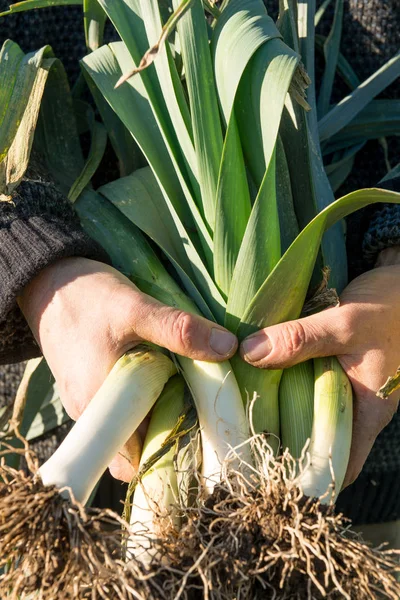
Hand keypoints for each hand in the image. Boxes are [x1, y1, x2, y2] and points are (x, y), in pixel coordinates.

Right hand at [18, 257, 237, 481]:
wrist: (48, 280)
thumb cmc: (86, 296)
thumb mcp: (135, 308)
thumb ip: (178, 330)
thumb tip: (227, 349)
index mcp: (99, 404)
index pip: (136, 461)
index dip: (170, 457)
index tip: (205, 437)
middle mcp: (90, 412)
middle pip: (136, 446)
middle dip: (172, 433)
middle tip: (206, 409)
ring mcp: (88, 399)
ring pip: (130, 425)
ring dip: (160, 413)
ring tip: (193, 392)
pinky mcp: (91, 384)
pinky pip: (121, 405)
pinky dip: (145, 398)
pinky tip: (167, 376)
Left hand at [240, 250, 399, 486]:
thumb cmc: (389, 306)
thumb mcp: (346, 323)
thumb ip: (301, 340)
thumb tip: (250, 354)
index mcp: (368, 412)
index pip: (340, 466)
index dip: (310, 479)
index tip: (270, 475)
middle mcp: (356, 405)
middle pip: (316, 439)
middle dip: (283, 441)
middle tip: (241, 437)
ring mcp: (344, 385)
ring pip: (307, 408)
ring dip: (279, 406)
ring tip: (240, 407)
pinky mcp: (332, 364)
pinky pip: (304, 380)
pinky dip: (283, 379)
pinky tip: (256, 373)